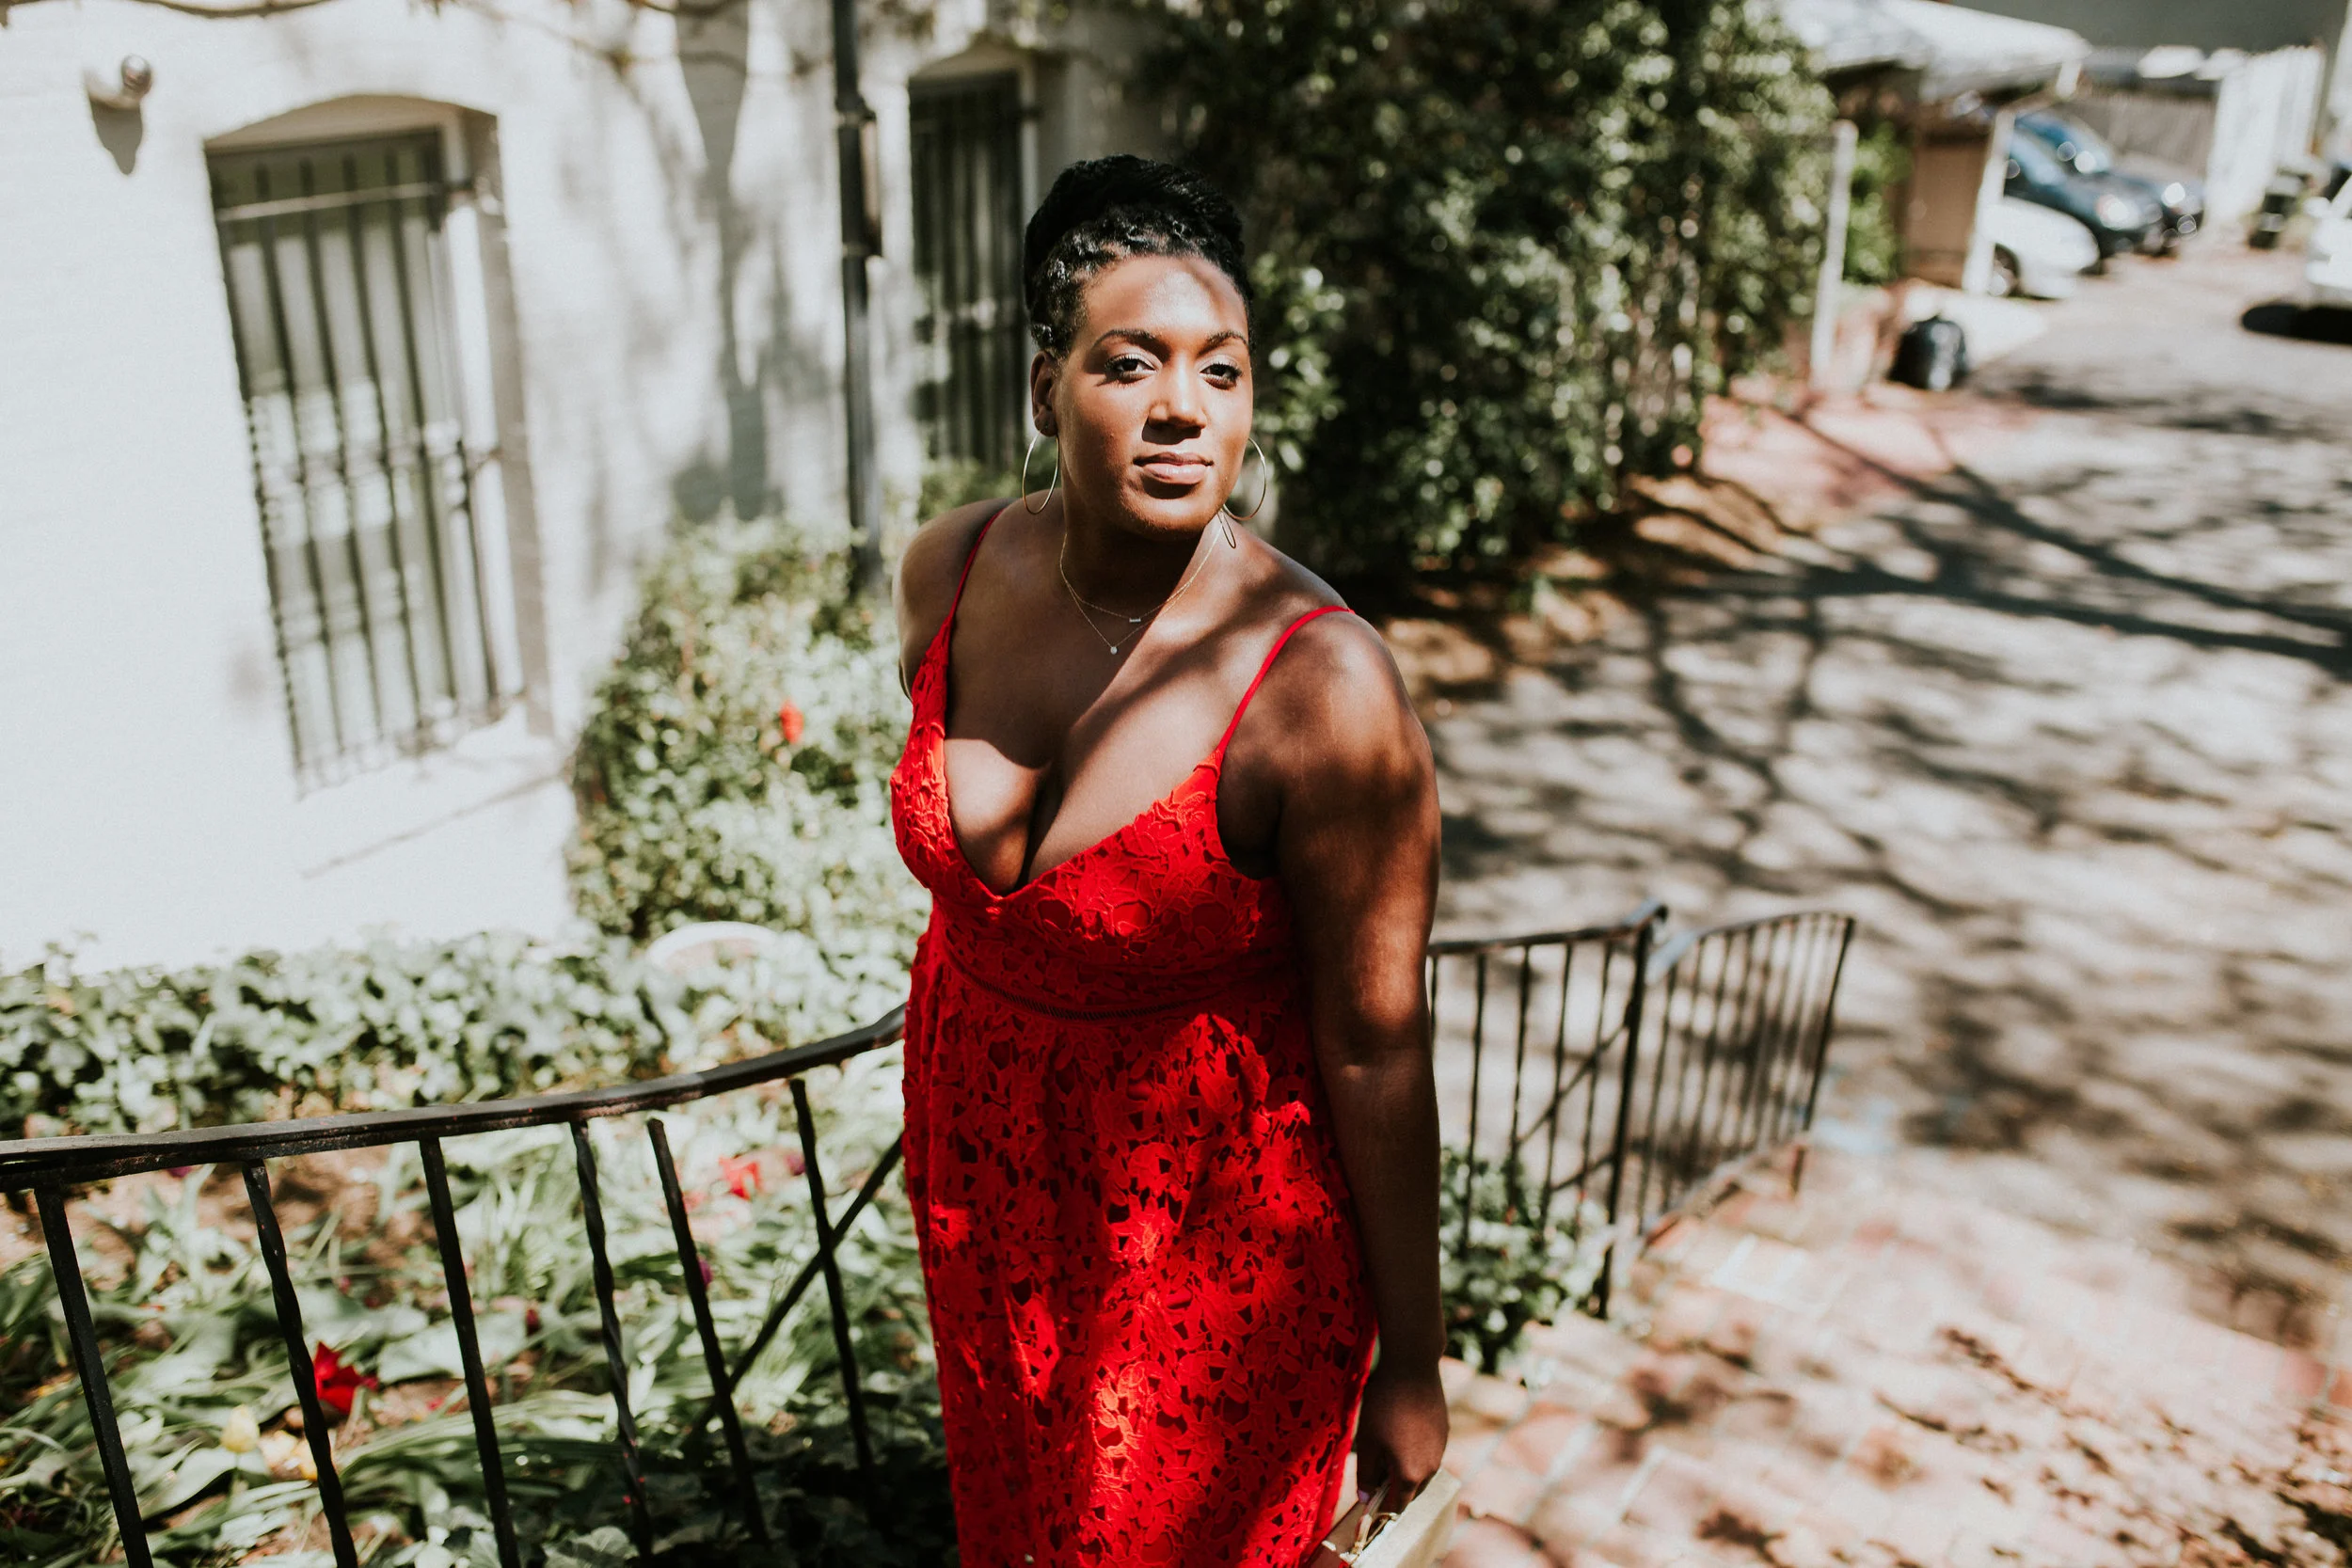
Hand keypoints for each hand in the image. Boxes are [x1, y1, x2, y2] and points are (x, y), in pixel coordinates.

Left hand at [1353, 1359, 1448, 1496]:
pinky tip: (1400, 1433)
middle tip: (1372, 1468)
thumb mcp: (1367, 1440)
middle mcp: (1431, 1468)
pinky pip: (1429, 1455)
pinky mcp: (1444, 1434)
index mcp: (1411, 1474)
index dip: (1380, 1506)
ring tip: (1385, 1447)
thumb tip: (1365, 1498)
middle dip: (1392, 1488)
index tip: (1366, 1497)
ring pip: (1421, 1474)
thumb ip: (1365, 1473)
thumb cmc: (1384, 1403)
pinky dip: (1415, 1454)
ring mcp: (1441, 1450)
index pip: (1397, 1506)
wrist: (1413, 1367)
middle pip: (1411, 1492)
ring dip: (1404, 1471)